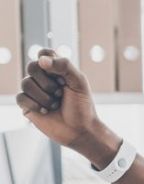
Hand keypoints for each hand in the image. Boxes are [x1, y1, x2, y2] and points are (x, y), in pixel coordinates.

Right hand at [16, 48, 119, 166]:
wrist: (80, 130)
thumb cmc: (82, 106)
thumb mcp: (79, 82)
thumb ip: (64, 66)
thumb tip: (41, 60)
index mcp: (56, 70)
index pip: (44, 53)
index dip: (50, 62)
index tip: (61, 76)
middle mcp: (43, 78)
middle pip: (32, 67)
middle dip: (48, 83)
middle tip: (60, 93)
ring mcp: (34, 91)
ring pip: (26, 83)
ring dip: (44, 97)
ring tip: (55, 104)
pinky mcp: (27, 104)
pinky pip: (21, 98)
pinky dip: (35, 105)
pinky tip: (46, 111)